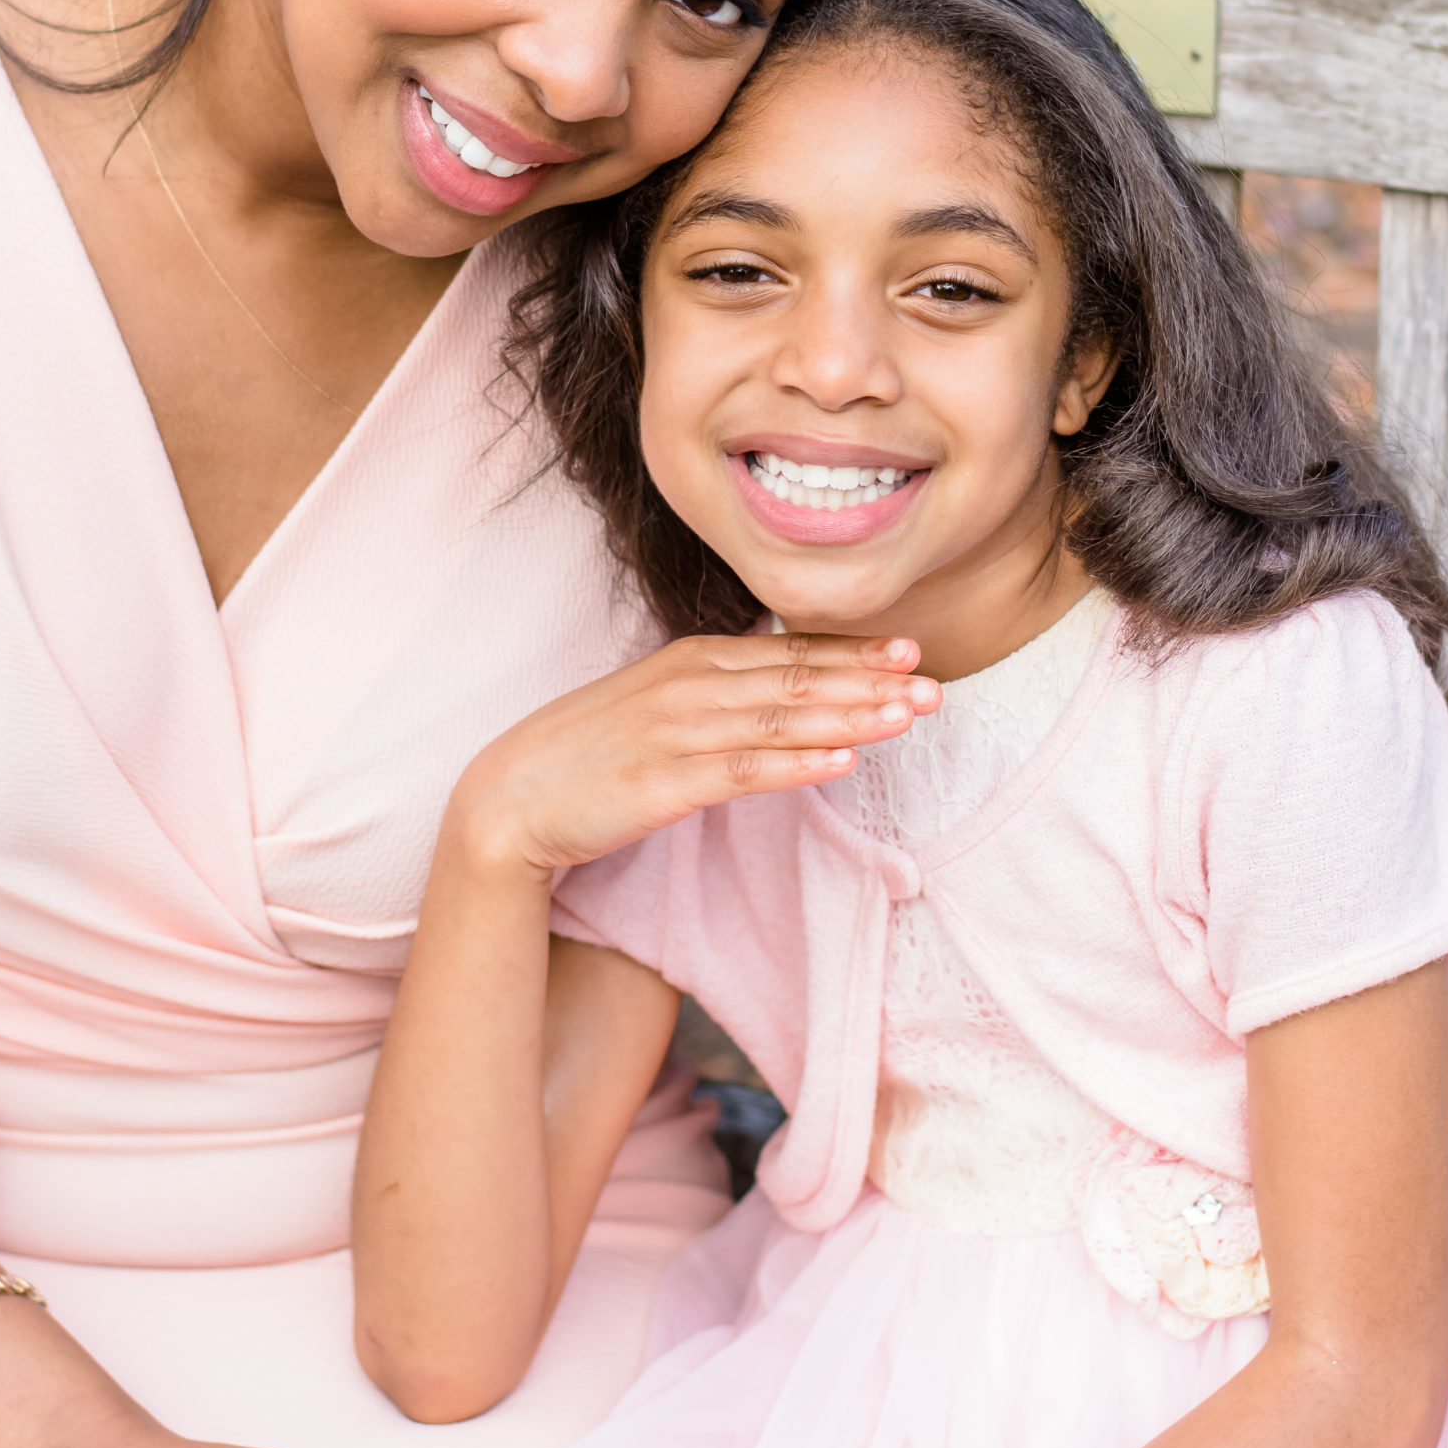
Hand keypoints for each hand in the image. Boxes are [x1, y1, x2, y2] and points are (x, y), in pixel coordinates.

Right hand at [451, 629, 938, 874]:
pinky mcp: (665, 782)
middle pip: (796, 680)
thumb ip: (719, 688)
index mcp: (692, 659)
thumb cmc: (589, 752)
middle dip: (870, 681)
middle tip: (935, 682)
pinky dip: (797, 763)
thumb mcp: (659, 703)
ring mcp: (677, 731)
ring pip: (782, 720)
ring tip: (909, 714)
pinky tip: (843, 761)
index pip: (787, 652)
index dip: (852, 652)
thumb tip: (779, 682)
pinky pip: (744, 771)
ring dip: (851, 716)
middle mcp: (691, 684)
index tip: (910, 649)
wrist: (512, 797)